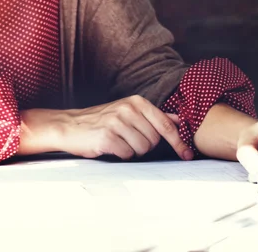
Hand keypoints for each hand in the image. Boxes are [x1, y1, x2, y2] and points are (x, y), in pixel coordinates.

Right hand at [57, 95, 192, 160]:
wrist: (70, 126)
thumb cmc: (101, 120)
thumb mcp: (128, 111)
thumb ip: (154, 116)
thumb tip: (178, 119)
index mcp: (136, 102)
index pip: (165, 124)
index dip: (179, 142)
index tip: (187, 154)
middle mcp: (128, 109)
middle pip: (154, 140)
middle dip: (145, 145)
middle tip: (128, 140)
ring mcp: (117, 122)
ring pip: (142, 149)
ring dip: (132, 151)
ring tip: (119, 142)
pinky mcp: (107, 137)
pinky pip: (127, 154)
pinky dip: (121, 155)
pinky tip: (110, 146)